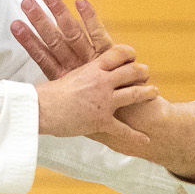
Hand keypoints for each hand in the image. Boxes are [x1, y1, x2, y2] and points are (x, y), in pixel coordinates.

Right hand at [14, 0, 163, 157]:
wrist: (40, 110)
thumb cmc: (46, 94)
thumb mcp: (64, 75)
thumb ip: (79, 74)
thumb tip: (80, 72)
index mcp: (92, 69)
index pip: (118, 54)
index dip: (128, 54)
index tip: (132, 56)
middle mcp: (102, 82)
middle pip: (131, 72)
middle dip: (141, 71)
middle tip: (146, 73)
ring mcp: (104, 102)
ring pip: (135, 94)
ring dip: (147, 93)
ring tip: (155, 92)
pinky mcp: (101, 121)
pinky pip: (123, 130)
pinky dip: (136, 136)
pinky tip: (146, 139)